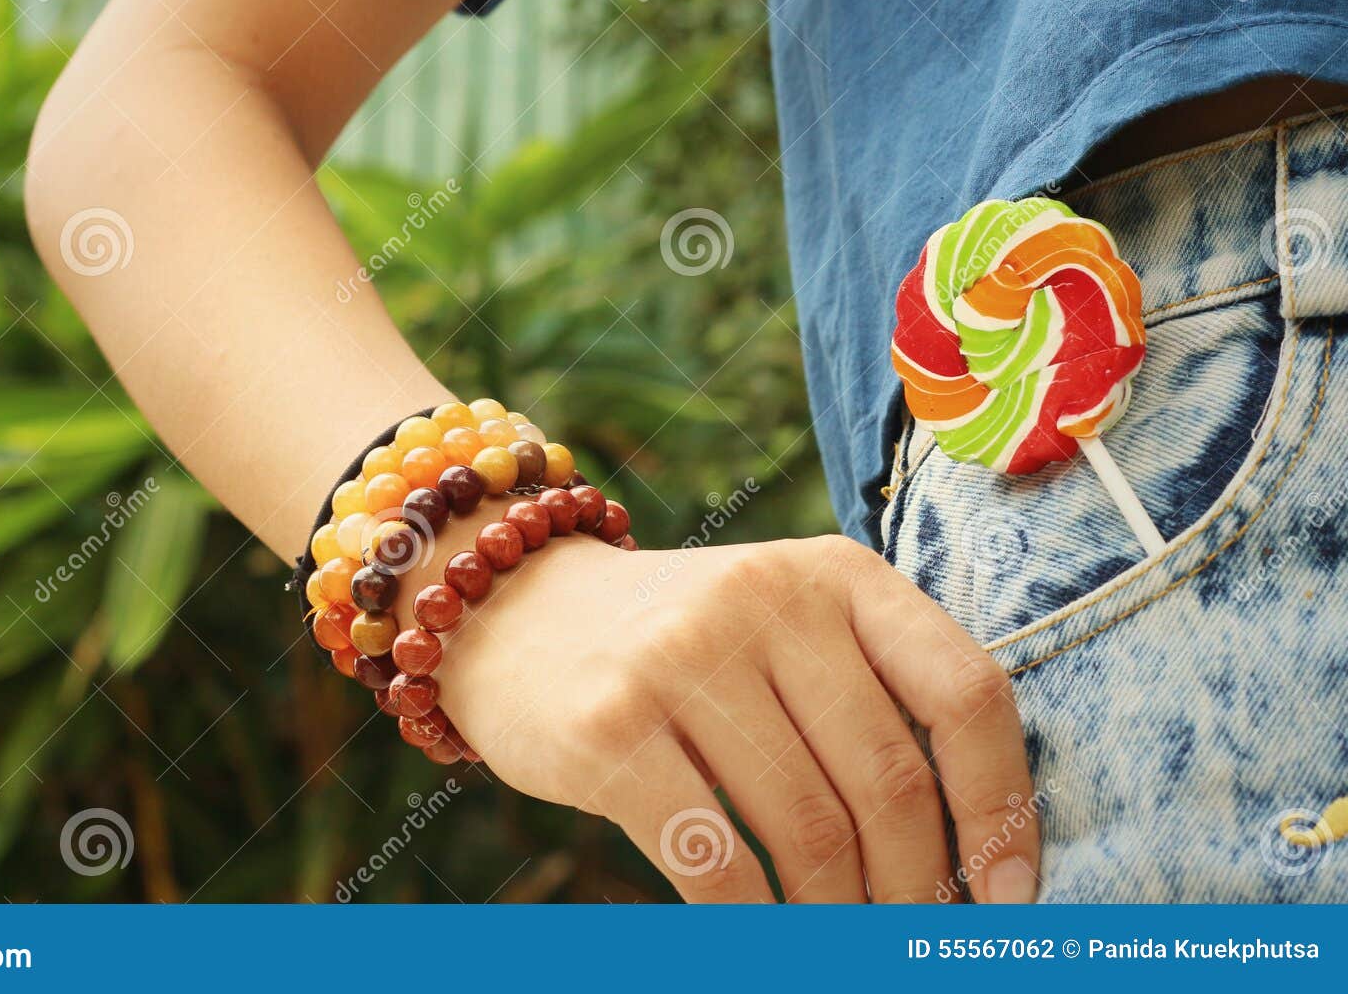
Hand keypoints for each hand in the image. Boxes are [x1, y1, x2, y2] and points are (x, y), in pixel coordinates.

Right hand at [415, 515, 1038, 902]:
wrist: (508, 606)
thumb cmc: (678, 640)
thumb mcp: (783, 622)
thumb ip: (871, 695)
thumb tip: (972, 852)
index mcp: (835, 574)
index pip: (965, 690)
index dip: (1003, 806)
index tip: (1011, 893)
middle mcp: (766, 602)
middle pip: (890, 780)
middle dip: (920, 888)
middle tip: (914, 940)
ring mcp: (682, 660)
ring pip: (811, 832)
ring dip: (841, 919)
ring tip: (843, 944)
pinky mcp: (611, 729)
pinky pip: (716, 862)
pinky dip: (756, 927)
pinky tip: (764, 939)